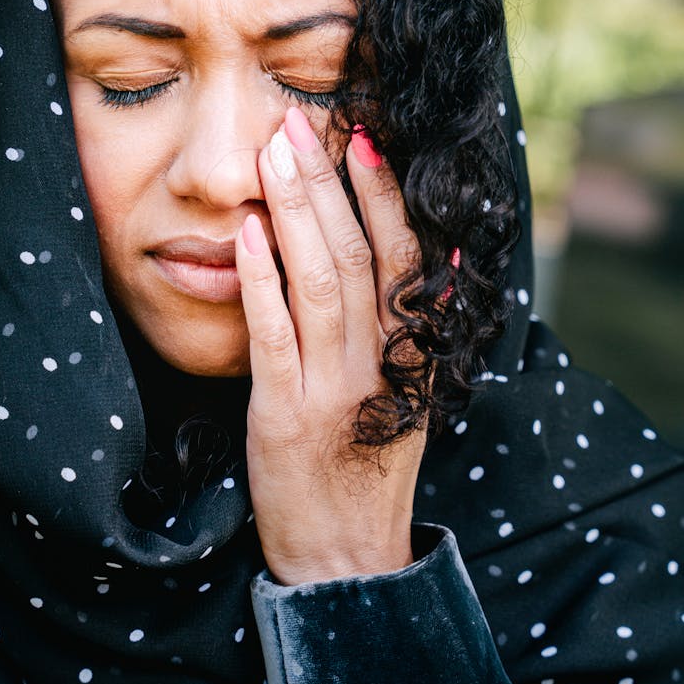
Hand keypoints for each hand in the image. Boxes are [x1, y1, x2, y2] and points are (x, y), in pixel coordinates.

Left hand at [235, 107, 425, 585]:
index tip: (362, 139)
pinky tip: (246, 233)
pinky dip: (260, 280)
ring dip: (294, 212)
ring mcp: (331, 389)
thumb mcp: (415, 395)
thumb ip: (421, 327)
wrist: (346, 560)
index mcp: (412, 355)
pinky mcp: (283, 415)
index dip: (382, 196)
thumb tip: (436, 254)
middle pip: (356, 255)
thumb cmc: (372, 468)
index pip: (403, 259)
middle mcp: (378, 364)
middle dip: (327, 184)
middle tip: (300, 123)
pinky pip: (272, 336)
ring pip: (319, 283)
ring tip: (273, 155)